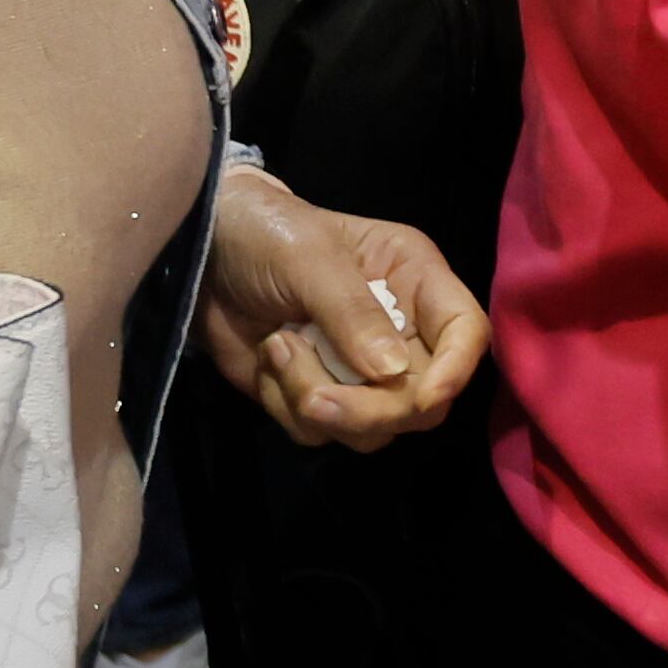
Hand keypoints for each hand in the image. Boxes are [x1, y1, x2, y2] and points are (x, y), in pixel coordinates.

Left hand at [195, 166, 489, 450]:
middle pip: (423, 401)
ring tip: (278, 350)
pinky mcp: (316, 395)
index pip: (466, 332)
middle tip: (316, 398)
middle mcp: (399, 331)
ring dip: (317, 403)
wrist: (201, 255)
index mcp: (414, 281)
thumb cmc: (266, 234)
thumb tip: (394, 374)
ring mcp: (357, 371)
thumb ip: (352, 312)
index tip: (422, 396)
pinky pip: (319, 433)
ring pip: (372, 428)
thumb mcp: (309, 260)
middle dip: (371, 409)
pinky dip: (285, 405)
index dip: (456, 370)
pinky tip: (268, 358)